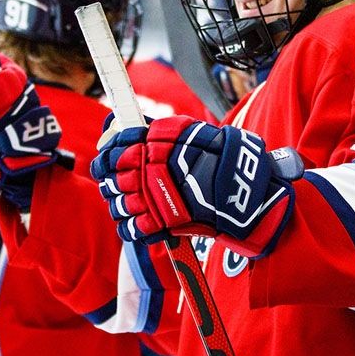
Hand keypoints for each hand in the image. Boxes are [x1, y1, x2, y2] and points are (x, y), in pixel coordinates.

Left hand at [90, 115, 299, 257]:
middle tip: (121, 183)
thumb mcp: (190, 131)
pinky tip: (140, 222)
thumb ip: (157, 130)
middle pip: (110, 176)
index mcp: (157, 140)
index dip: (107, 153)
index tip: (107, 159)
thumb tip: (118, 127)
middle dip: (112, 181)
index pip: (115, 145)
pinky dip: (131, 226)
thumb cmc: (222, 158)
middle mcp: (151, 166)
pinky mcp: (162, 223)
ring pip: (118, 203)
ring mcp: (155, 196)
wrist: (247, 189)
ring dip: (121, 204)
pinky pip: (130, 228)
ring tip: (133, 203)